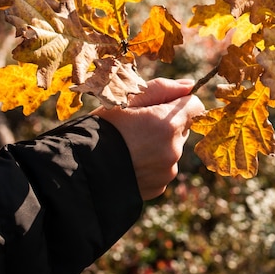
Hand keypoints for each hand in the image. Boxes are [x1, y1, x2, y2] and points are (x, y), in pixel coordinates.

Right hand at [94, 77, 204, 199]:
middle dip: (167, 124)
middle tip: (138, 125)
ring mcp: (167, 171)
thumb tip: (190, 86)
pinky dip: (151, 164)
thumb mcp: (128, 99)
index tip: (160, 104)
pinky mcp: (159, 188)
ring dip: (159, 145)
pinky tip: (129, 162)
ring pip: (172, 149)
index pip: (194, 106)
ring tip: (130, 146)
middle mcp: (174, 149)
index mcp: (168, 124)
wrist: (80, 171)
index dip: (179, 102)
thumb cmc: (102, 128)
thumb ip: (163, 89)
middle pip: (183, 128)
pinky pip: (162, 169)